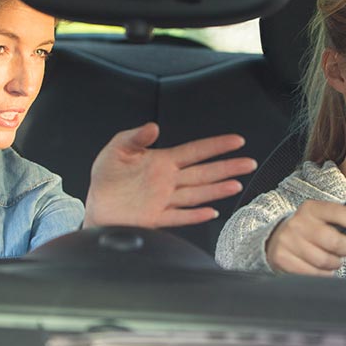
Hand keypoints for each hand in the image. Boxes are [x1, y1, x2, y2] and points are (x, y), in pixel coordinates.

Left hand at [83, 122, 257, 227]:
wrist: (97, 205)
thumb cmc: (107, 177)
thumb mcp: (117, 149)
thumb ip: (135, 137)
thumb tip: (153, 126)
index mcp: (162, 161)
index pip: (195, 151)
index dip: (216, 145)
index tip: (236, 141)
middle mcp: (168, 181)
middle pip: (204, 172)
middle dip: (227, 167)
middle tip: (248, 162)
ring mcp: (164, 200)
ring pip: (197, 194)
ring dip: (217, 189)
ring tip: (237, 184)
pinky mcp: (156, 218)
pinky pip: (179, 216)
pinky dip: (195, 215)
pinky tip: (211, 212)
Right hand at [265, 199, 345, 275]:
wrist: (275, 240)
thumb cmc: (309, 231)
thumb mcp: (328, 221)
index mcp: (311, 208)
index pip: (340, 213)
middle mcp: (298, 222)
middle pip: (334, 242)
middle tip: (345, 250)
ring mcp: (288, 241)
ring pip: (325, 261)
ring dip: (334, 264)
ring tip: (330, 259)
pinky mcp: (282, 258)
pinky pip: (313, 274)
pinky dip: (322, 274)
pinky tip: (318, 267)